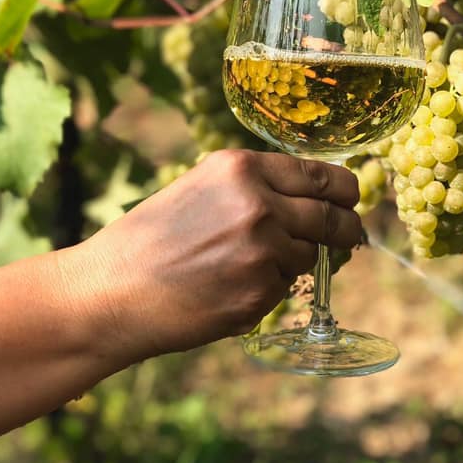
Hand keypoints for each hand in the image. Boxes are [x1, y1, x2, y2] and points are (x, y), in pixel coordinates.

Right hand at [76, 150, 361, 365]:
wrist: (111, 290)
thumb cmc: (150, 239)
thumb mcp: (202, 189)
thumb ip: (255, 187)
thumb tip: (314, 199)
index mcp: (241, 168)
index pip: (321, 175)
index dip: (344, 190)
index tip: (351, 201)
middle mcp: (258, 204)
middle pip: (332, 216)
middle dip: (345, 229)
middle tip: (349, 236)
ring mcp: (262, 251)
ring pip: (309, 255)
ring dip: (292, 261)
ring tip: (242, 266)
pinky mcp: (259, 294)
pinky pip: (285, 288)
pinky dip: (268, 290)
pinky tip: (227, 289)